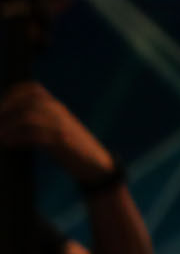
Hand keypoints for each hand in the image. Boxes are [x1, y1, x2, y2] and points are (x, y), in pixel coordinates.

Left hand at [0, 81, 114, 181]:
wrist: (95, 164)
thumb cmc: (69, 149)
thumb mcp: (55, 130)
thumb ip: (38, 122)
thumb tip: (7, 123)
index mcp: (57, 107)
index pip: (32, 89)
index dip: (12, 94)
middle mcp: (59, 111)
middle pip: (28, 101)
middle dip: (6, 109)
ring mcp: (61, 125)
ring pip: (29, 116)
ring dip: (8, 125)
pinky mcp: (62, 140)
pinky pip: (35, 134)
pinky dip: (18, 138)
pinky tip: (7, 143)